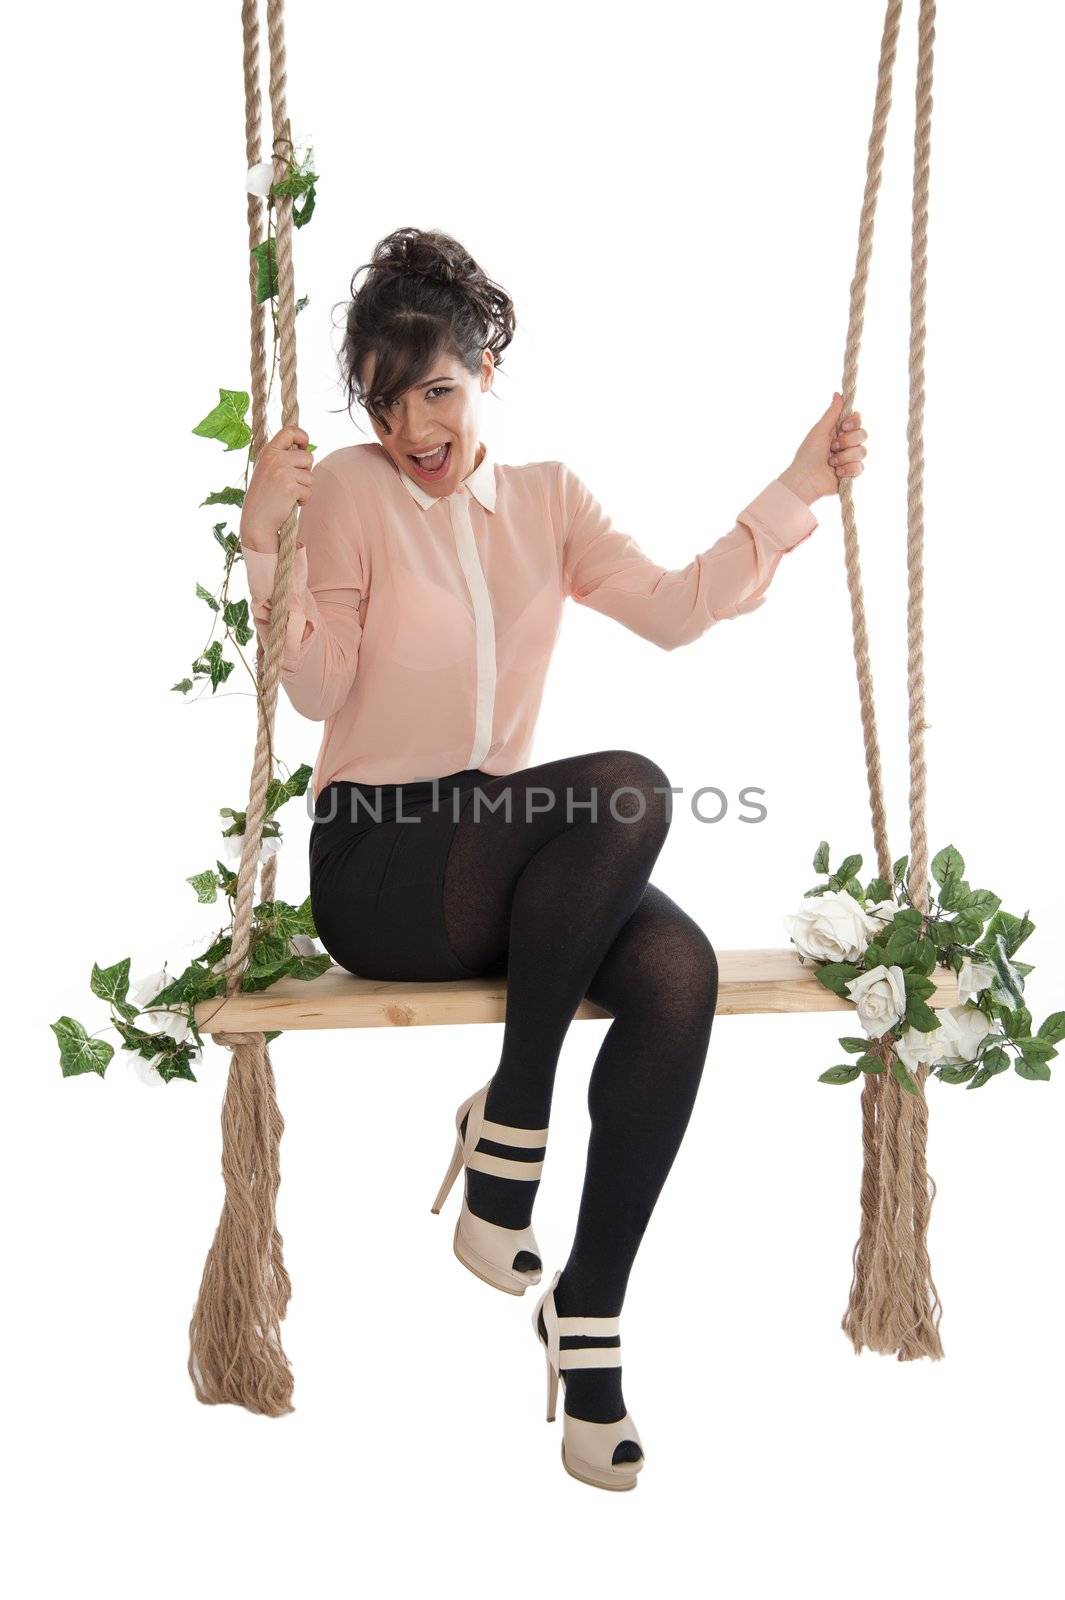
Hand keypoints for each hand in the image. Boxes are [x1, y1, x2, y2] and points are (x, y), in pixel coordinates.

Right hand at [240, 424, 314, 548]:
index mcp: (268, 451)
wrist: (256, 521)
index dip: (302, 436)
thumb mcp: (267, 470)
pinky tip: (289, 504)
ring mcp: (282, 472)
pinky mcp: (290, 487)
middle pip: (308, 456)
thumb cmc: (264, 497)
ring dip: (304, 488)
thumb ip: (282, 458)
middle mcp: (274, 458)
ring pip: (310, 475)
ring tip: (288, 495)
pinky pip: (309, 490)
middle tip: (292, 483)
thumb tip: (305, 449)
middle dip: (306, 471)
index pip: (290, 431)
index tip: (304, 445)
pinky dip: (303, 499)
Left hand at [777, 392, 868, 503]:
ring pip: (862, 451)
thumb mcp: (820, 430)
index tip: (843, 427)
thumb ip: (832, 413)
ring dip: (844, 457)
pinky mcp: (852, 473)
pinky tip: (837, 472)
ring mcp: (850, 458)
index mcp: (839, 431)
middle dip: (848, 441)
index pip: (857, 420)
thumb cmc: (808, 454)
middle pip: (863, 434)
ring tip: (831, 462)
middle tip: (832, 447)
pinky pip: (860, 467)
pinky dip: (847, 469)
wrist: (805, 479)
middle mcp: (846, 443)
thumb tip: (838, 393)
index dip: (854, 422)